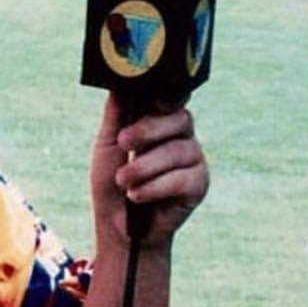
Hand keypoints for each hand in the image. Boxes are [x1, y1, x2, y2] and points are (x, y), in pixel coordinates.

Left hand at [90, 92, 207, 249]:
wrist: (119, 226)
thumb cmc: (112, 180)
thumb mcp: (108, 143)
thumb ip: (117, 113)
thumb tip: (120, 81)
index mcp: (161, 121)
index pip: (172, 98)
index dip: (167, 95)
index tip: (152, 99)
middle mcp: (182, 136)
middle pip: (180, 119)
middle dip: (149, 129)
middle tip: (123, 142)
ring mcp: (194, 160)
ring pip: (178, 151)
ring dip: (145, 166)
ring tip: (123, 181)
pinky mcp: (199, 185)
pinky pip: (183, 179)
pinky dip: (155, 187)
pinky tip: (136, 195)